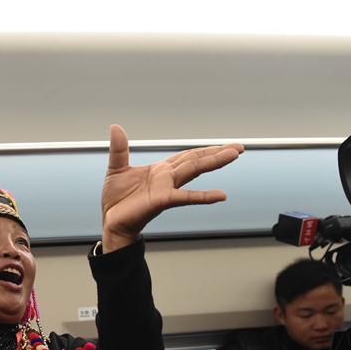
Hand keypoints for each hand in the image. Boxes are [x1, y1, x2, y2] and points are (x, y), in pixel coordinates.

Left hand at [100, 125, 243, 251]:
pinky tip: (220, 195)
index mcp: (160, 170)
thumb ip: (119, 148)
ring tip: (233, 155)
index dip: (205, 150)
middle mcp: (167, 178)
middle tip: (239, 147)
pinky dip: (203, 196)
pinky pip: (185, 196)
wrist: (111, 222)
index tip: (225, 145)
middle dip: (217, 153)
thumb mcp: (116, 168)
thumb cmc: (117, 200)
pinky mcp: (162, 201)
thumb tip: (116, 127)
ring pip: (193, 171)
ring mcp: (166, 188)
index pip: (186, 156)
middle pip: (195, 161)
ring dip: (213, 162)